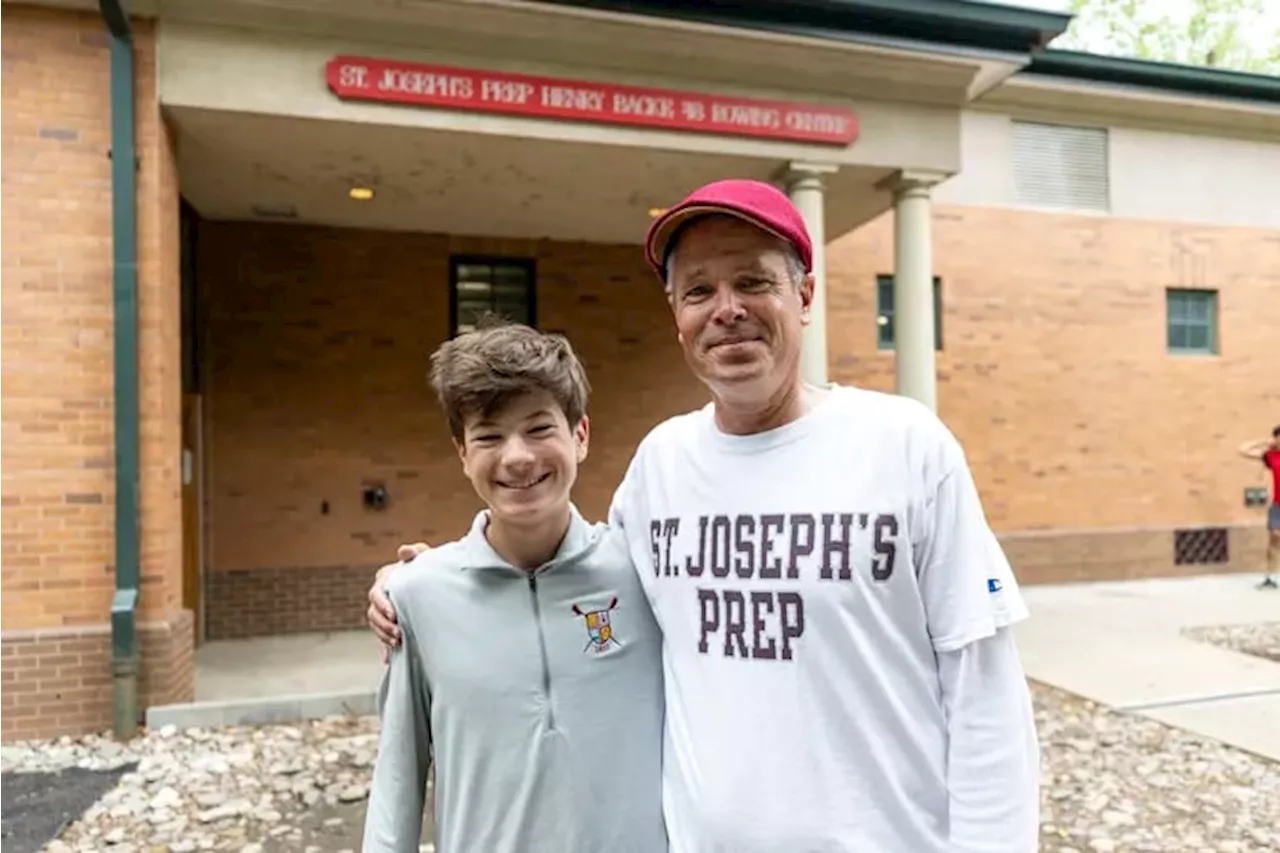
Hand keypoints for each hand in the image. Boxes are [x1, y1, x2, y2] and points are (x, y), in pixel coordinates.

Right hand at [368, 542, 429, 662]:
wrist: (437, 584)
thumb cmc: (428, 567)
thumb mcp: (425, 557)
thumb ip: (416, 552)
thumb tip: (403, 550)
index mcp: (385, 579)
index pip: (376, 594)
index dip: (383, 605)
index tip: (394, 614)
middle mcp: (381, 595)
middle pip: (373, 613)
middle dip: (384, 624)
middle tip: (399, 632)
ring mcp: (384, 611)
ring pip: (376, 625)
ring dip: (385, 635)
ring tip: (399, 641)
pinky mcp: (391, 624)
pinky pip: (382, 637)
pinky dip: (385, 648)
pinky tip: (389, 658)